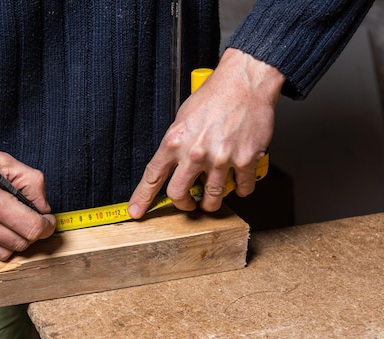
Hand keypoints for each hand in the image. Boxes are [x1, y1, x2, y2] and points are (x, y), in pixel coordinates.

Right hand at [0, 115, 55, 259]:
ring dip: (15, 241)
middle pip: (21, 244)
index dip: (47, 227)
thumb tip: (43, 206)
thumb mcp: (1, 160)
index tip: (48, 221)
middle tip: (34, 221)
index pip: (32, 229)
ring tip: (14, 223)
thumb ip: (30, 182)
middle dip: (33, 234)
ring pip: (4, 253)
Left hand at [128, 48, 284, 217]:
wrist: (246, 82)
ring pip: (211, 198)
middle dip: (183, 204)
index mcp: (175, 140)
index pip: (152, 176)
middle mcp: (195, 152)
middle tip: (189, 203)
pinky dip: (240, 189)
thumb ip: (177, 142)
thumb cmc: (216, 95)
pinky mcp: (245, 160)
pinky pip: (241, 188)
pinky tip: (238, 182)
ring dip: (211, 203)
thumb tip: (173, 162)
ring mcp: (220, 158)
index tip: (137, 211)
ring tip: (213, 197)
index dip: (143, 197)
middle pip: (179, 194)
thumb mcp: (183, 117)